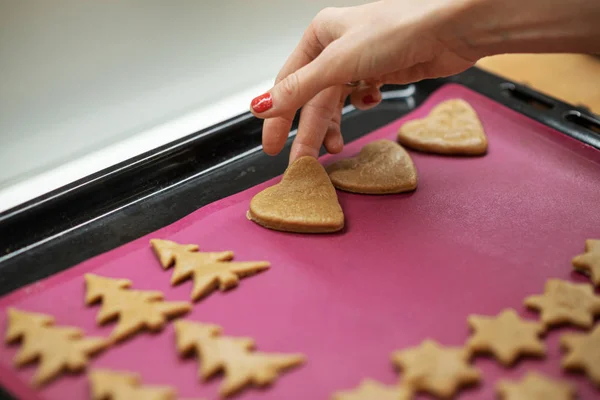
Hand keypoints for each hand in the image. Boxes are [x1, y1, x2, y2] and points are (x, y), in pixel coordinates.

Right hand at [249, 0, 478, 163]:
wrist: (450, 30)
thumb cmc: (397, 31)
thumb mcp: (338, 63)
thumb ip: (299, 88)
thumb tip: (261, 106)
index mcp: (319, 35)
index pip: (288, 83)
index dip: (278, 117)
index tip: (272, 145)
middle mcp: (337, 46)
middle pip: (314, 98)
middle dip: (309, 130)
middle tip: (302, 161)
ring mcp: (361, 60)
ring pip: (337, 101)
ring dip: (334, 125)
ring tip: (335, 148)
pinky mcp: (382, 71)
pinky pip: (361, 95)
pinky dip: (363, 104)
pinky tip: (371, 101)